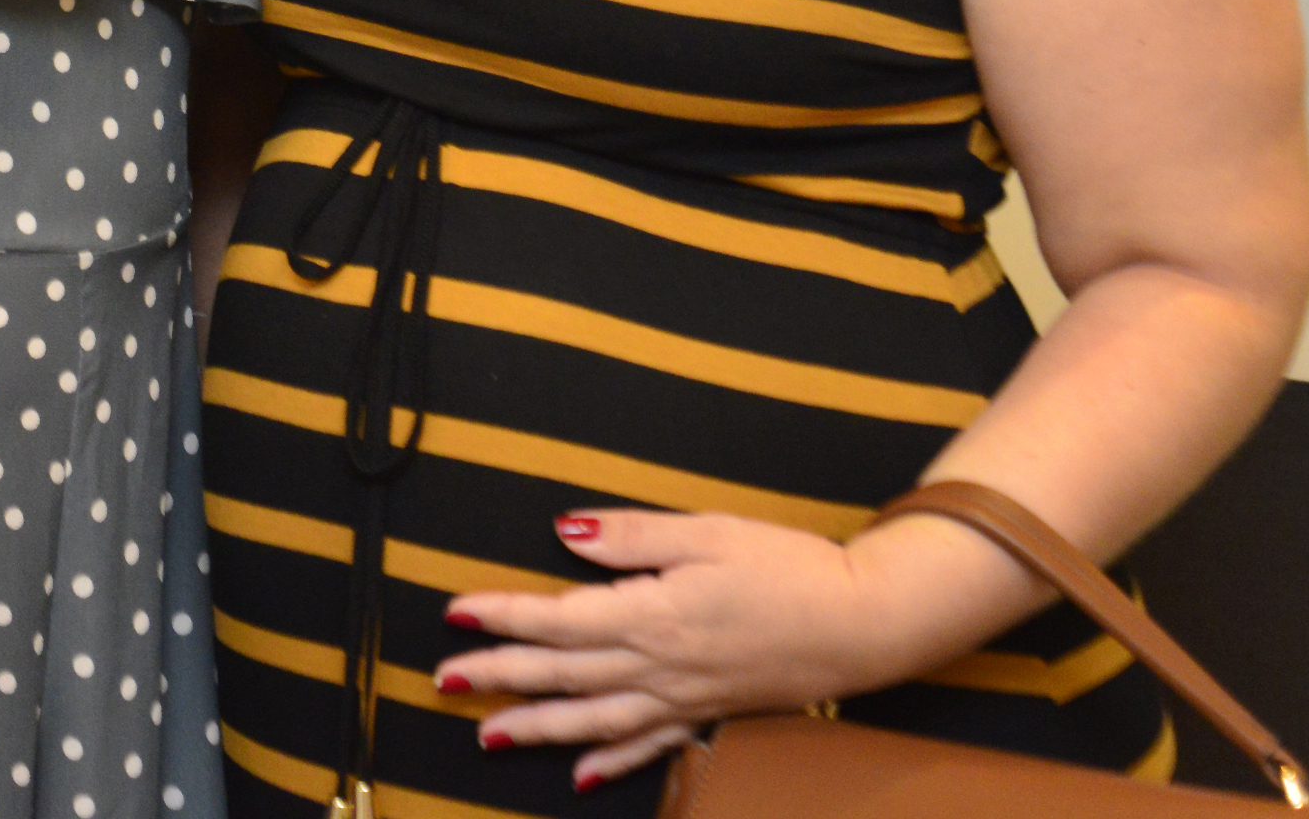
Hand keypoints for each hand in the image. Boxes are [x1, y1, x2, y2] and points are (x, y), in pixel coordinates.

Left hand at [433, 511, 916, 789]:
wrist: (864, 622)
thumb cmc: (789, 566)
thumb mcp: (708, 532)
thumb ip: (632, 537)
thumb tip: (566, 532)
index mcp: (653, 614)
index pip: (559, 618)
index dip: (503, 616)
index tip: (456, 612)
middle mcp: (660, 665)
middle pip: (563, 674)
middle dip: (499, 677)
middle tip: (443, 680)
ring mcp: (684, 697)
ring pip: (594, 720)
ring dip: (537, 728)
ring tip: (486, 736)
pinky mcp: (709, 713)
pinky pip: (650, 745)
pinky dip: (610, 761)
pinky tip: (580, 776)